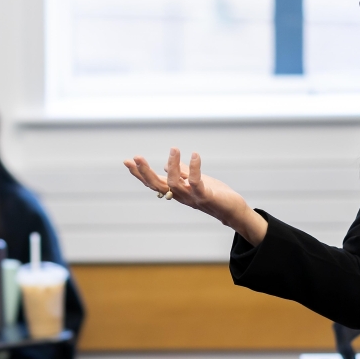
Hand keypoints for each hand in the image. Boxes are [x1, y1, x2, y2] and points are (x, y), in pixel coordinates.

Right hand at [124, 149, 268, 245]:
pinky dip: (194, 168)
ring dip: (172, 166)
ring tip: (173, 148)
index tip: (127, 161)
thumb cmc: (214, 195)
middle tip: (136, 157)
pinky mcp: (205, 196)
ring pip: (174, 183)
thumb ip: (182, 173)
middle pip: (157, 185)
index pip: (153, 182)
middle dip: (144, 172)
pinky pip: (196, 182)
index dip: (139, 174)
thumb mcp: (195, 181)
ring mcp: (191, 197)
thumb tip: (166, 165)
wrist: (232, 210)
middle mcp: (180, 195)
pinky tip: (194, 155)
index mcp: (176, 191)